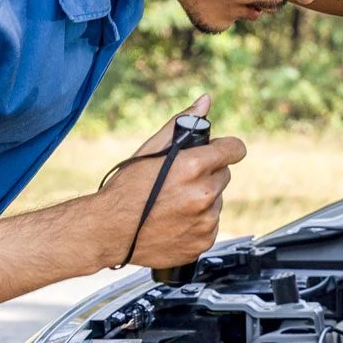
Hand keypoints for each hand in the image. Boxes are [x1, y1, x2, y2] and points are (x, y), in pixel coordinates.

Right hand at [89, 94, 247, 267]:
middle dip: (207, 175)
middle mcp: (204, 194)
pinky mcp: (203, 241)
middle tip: (180, 181)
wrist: (108, 230)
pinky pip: (211, 225)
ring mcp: (205, 221)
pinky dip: (198, 222)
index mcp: (193, 167)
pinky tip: (175, 221)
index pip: (234, 149)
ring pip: (217, 201)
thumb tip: (205, 101)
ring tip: (173, 204)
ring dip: (202, 200)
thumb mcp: (151, 150)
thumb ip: (183, 123)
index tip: (220, 151)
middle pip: (223, 175)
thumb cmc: (126, 189)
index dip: (225, 148)